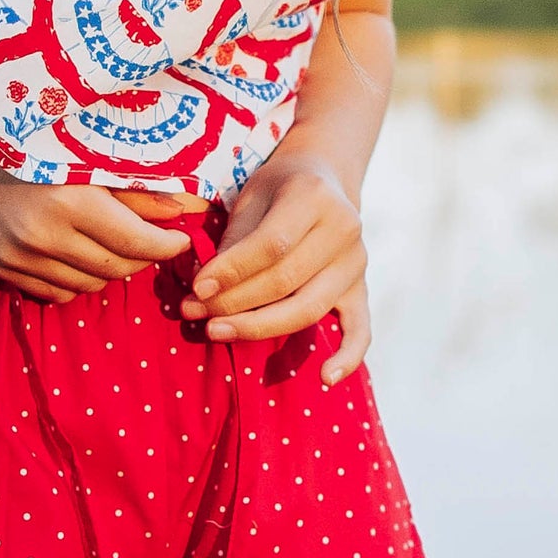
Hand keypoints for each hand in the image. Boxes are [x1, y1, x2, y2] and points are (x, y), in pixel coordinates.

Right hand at [0, 169, 192, 301]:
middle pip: (116, 270)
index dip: (167, 245)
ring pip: (88, 287)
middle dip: (143, 258)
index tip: (182, 239)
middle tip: (153, 240)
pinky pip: (56, 292)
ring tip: (113, 243)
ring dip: (110, 271)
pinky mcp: (1, 269)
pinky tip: (78, 253)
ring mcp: (17, 258)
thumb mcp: (85, 155)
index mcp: (68, 201)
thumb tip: (183, 212)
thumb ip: (135, 190)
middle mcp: (40, 236)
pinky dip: (76, 279)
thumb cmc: (29, 141)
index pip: (136, 243)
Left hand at [178, 157, 369, 384]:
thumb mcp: (252, 197)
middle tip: (195, 313)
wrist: (324, 178)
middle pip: (286, 281)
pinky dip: (347, 357)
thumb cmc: (278, 188)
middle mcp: (343, 230)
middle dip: (234, 302)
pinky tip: (324, 378)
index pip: (272, 245)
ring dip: (259, 327)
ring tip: (216, 331)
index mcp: (314, 197)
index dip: (232, 271)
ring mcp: (357, 263)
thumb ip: (235, 240)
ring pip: (309, 308)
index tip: (197, 288)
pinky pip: (360, 329)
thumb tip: (206, 290)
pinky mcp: (362, 289)